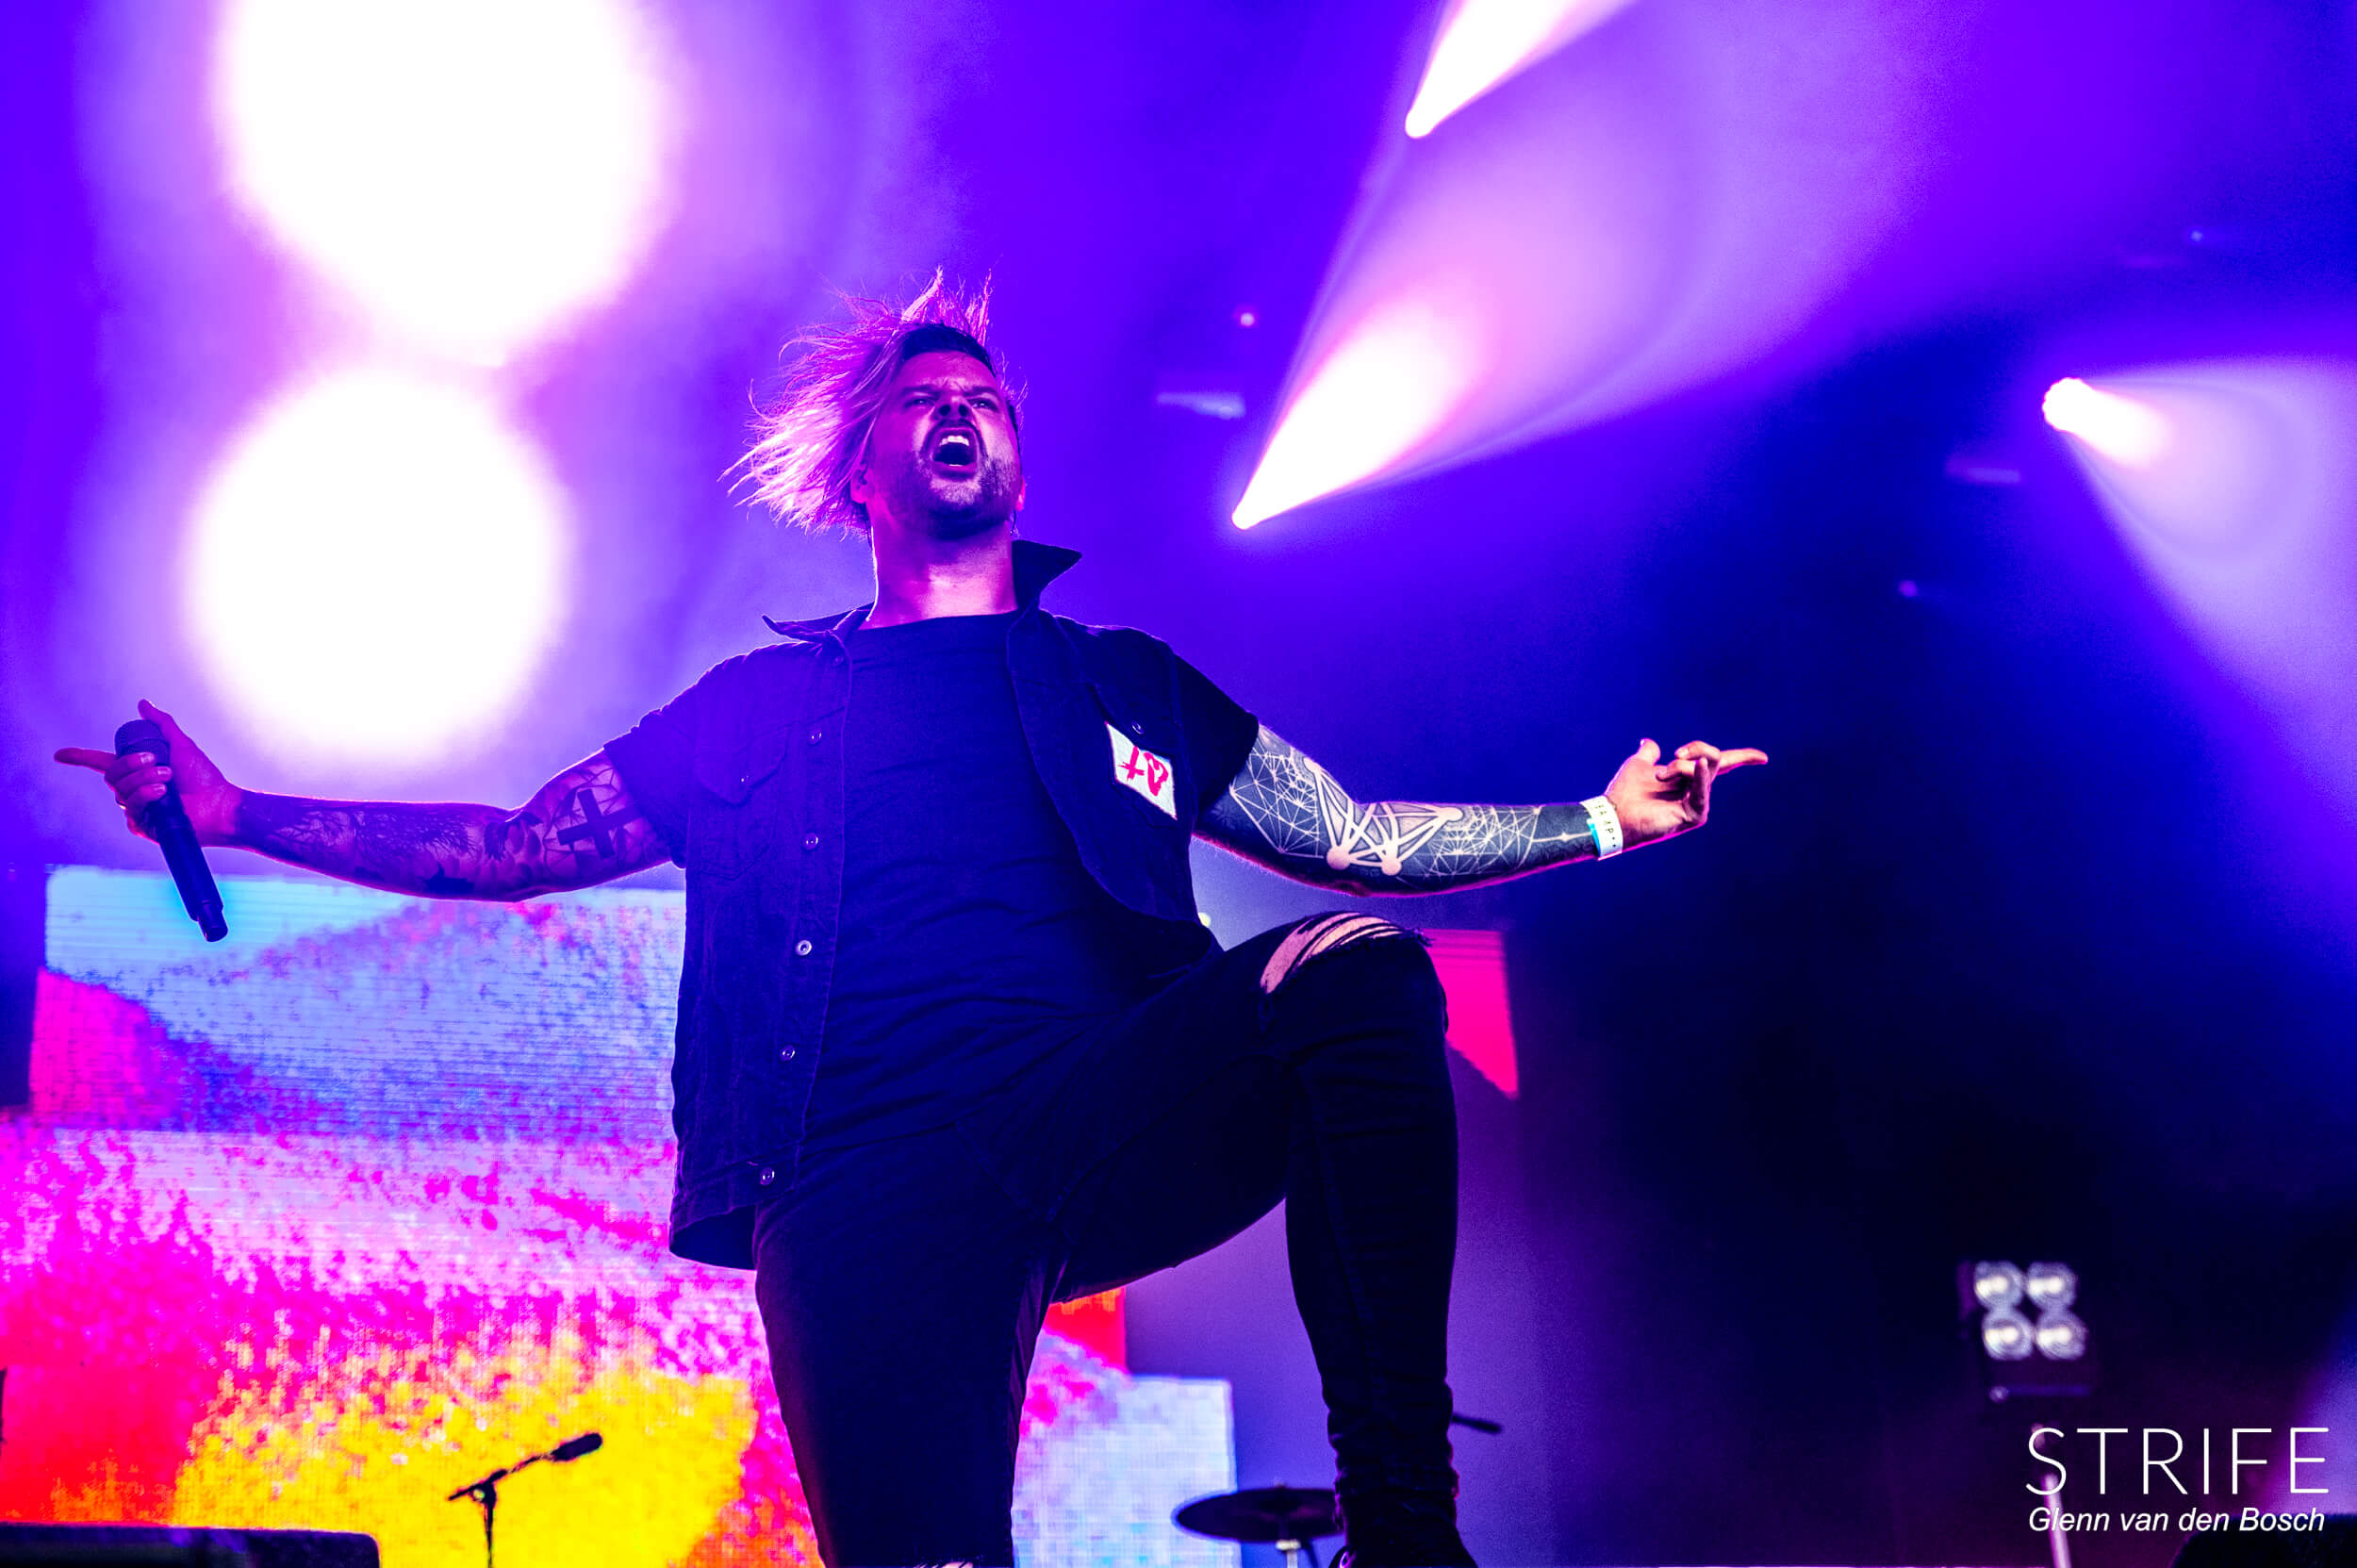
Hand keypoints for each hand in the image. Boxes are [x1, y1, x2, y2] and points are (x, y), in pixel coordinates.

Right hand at [55, 699, 243, 846]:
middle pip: (110, 775)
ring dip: (144, 779)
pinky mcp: (142, 826)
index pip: (100, 763)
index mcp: (138, 772)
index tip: (59, 755)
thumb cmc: (205, 777)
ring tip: (169, 777)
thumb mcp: (181, 745)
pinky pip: (130, 807)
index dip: (79, 758)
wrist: (221, 804)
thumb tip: (143, 704)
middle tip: (159, 762)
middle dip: (132, 765)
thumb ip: (161, 725)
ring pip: (119, 790)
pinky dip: (145, 795)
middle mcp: (133, 790)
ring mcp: (136, 809)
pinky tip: (163, 793)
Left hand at [1602, 738, 1766, 849]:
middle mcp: (1697, 791)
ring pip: (1706, 770)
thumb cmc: (1625, 793)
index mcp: (1688, 779)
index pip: (1722, 765)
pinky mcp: (1693, 816)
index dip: (1743, 758)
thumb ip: (1648, 755)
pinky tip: (1694, 764)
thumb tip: (1650, 743)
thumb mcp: (1639, 765)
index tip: (1763, 758)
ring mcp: (1697, 804)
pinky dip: (1698, 775)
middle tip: (1673, 755)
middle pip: (1714, 759)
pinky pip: (1702, 790)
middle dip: (1697, 748)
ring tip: (1659, 777)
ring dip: (1681, 767)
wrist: (1613, 814)